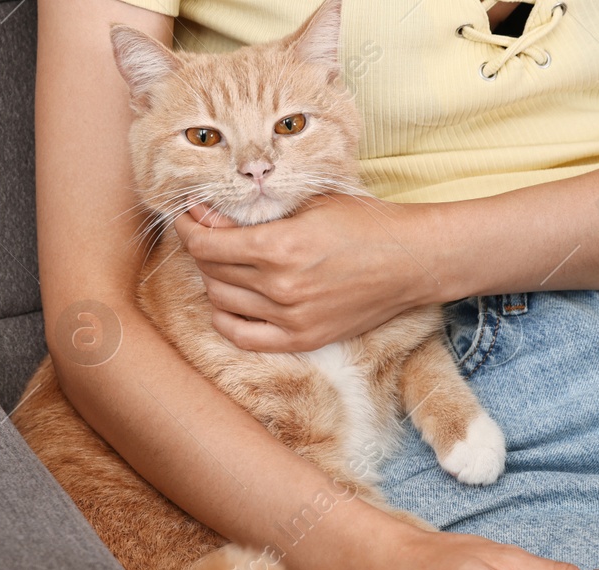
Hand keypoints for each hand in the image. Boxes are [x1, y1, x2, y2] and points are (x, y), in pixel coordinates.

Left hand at [173, 195, 437, 351]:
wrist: (409, 261)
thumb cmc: (363, 224)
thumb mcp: (307, 203)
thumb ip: (253, 213)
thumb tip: (204, 214)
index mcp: (279, 247)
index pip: (206, 243)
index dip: (188, 227)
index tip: (189, 216)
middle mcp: (281, 286)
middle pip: (211, 272)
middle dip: (202, 249)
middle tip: (209, 233)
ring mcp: (292, 317)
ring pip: (222, 302)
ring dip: (216, 281)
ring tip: (226, 265)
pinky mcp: (304, 338)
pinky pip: (244, 337)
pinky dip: (227, 320)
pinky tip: (231, 302)